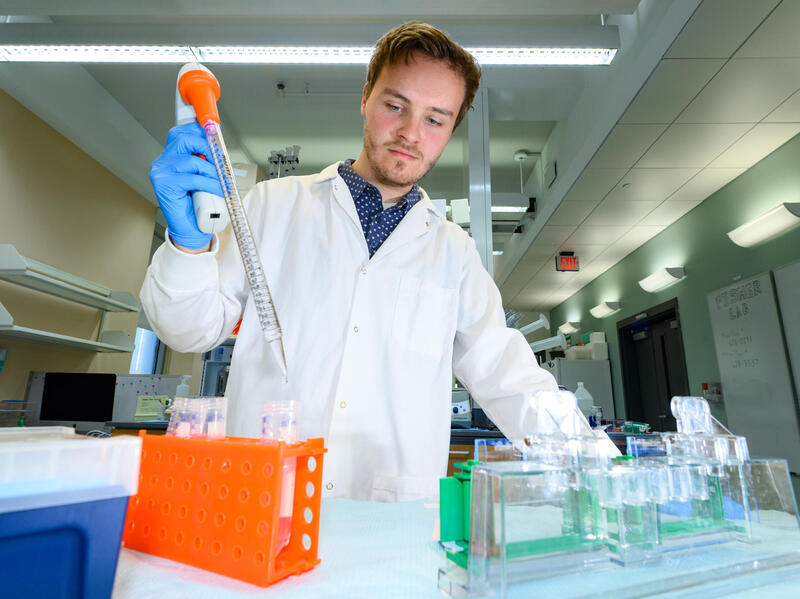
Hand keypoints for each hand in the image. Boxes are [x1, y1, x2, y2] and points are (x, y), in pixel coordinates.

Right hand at [149, 121, 222, 249]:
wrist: (191, 230)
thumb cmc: (198, 204)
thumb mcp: (204, 177)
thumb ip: (205, 161)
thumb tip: (218, 144)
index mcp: (170, 157)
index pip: (180, 133)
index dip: (197, 130)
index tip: (214, 132)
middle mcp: (162, 163)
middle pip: (184, 140)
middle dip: (207, 147)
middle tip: (220, 161)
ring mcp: (160, 173)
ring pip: (192, 161)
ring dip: (212, 172)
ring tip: (222, 182)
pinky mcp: (164, 185)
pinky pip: (193, 178)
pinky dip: (210, 183)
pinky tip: (217, 190)